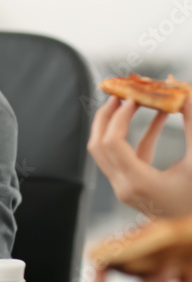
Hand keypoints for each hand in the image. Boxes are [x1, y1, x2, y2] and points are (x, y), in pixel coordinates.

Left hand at [88, 96, 191, 217]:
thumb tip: (185, 93)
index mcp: (138, 183)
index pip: (113, 142)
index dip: (119, 116)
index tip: (133, 97)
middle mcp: (124, 187)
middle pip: (99, 145)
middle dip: (107, 116)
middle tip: (120, 93)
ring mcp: (125, 188)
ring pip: (106, 151)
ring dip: (116, 125)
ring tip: (132, 101)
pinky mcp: (132, 186)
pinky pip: (127, 157)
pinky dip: (139, 137)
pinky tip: (159, 117)